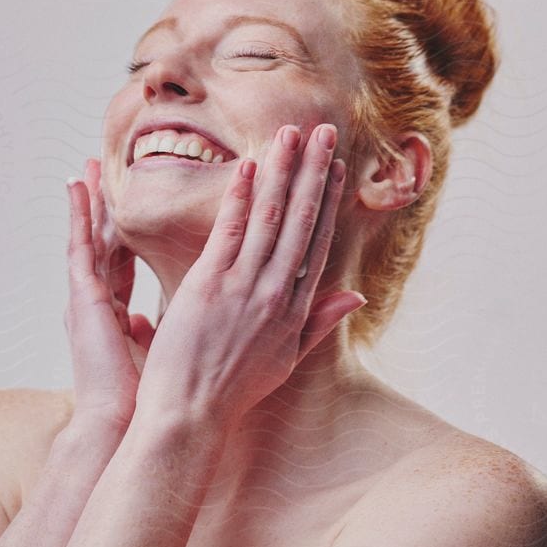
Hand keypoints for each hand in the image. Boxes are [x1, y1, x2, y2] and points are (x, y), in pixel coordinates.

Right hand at [64, 157, 154, 424]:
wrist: (125, 423)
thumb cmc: (145, 398)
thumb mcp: (155, 354)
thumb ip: (151, 333)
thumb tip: (150, 323)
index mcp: (115, 313)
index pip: (123, 261)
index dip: (125, 232)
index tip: (127, 207)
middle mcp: (97, 301)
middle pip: (106, 242)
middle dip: (106, 207)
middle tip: (104, 169)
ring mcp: (87, 298)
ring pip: (91, 236)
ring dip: (91, 201)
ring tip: (88, 166)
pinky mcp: (83, 298)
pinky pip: (80, 245)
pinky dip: (79, 213)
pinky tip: (77, 185)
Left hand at [133, 122, 366, 430]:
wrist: (191, 416)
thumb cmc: (232, 393)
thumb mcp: (286, 360)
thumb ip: (320, 323)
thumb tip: (356, 296)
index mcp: (295, 311)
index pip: (317, 243)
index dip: (328, 202)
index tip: (336, 167)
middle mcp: (276, 294)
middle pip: (301, 222)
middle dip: (313, 172)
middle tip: (324, 130)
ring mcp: (245, 288)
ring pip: (270, 219)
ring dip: (281, 172)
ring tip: (291, 133)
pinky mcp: (210, 286)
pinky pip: (230, 233)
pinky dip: (239, 198)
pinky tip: (249, 166)